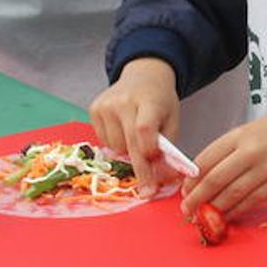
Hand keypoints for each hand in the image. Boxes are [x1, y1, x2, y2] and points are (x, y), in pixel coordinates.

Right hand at [89, 57, 181, 195]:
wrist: (143, 76)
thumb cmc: (160, 101)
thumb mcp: (172, 119)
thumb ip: (167, 147)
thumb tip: (162, 176)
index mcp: (149, 101)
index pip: (144, 129)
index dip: (147, 154)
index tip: (154, 178)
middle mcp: (123, 101)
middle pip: (129, 143)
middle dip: (140, 170)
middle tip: (148, 189)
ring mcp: (105, 105)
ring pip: (115, 147)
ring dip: (127, 152)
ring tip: (135, 137)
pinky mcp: (93, 109)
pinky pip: (104, 142)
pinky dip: (116, 144)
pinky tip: (123, 130)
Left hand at [180, 107, 266, 218]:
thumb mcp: (250, 130)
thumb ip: (228, 149)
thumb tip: (202, 173)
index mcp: (239, 136)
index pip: (205, 160)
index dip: (191, 179)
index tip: (184, 190)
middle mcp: (251, 152)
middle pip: (215, 180)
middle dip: (196, 199)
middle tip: (186, 209)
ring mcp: (265, 169)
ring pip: (232, 195)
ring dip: (213, 209)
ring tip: (202, 217)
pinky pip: (251, 202)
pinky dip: (235, 211)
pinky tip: (225, 216)